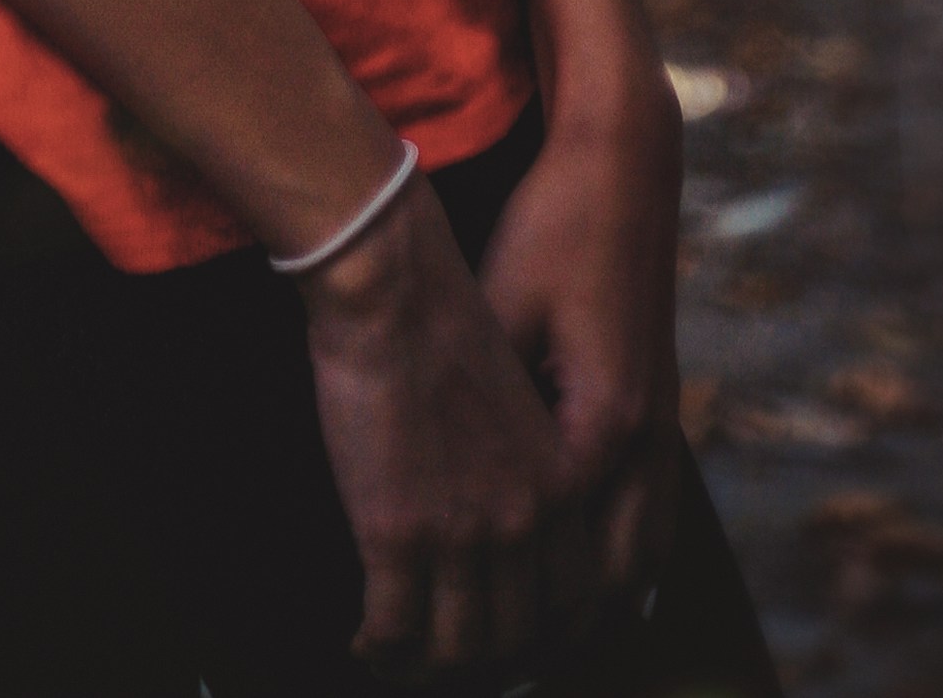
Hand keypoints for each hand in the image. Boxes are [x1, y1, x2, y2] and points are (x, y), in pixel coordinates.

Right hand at [298, 176, 595, 669]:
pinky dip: (377, 648)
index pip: (578, 595)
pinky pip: (393, 628)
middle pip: (518, 635)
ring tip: (400, 658)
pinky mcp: (397, 531)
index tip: (515, 643)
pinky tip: (364, 642)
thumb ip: (529, 461)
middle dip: (484, 661)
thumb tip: (506, 514)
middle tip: (450, 658)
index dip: (546, 634)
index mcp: (562, 480)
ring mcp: (463, 531)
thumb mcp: (520, 396)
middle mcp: (525, 518)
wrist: (393, 282)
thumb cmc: (446, 319)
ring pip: (457, 648)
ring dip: (427, 667)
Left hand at [477, 75, 686, 608]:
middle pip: (606, 582)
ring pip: (639, 560)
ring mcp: (661, 427)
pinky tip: (605, 587)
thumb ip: (483, 400)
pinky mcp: (662, 408)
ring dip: (596, 611)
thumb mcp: (498, 309)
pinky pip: (653, 519)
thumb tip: (428, 467)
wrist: (625, 168)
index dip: (504, 604)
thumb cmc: (552, 230)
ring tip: (544, 651)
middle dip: (554, 635)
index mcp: (596, 423)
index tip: (452, 639)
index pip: (557, 559)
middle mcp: (641, 439)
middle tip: (494, 668)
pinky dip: (630, 565)